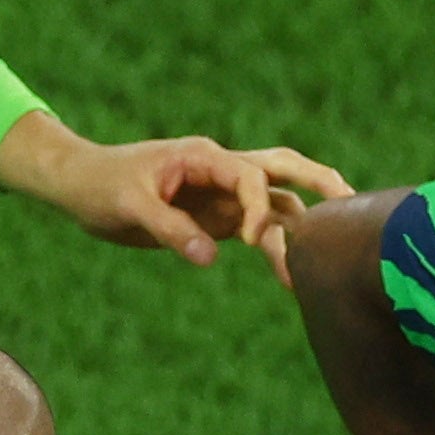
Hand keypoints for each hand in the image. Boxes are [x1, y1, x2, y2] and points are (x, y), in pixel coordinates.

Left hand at [0, 114, 354, 274]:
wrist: (81, 186)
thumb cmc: (101, 186)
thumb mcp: (129, 207)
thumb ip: (170, 230)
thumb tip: (209, 257)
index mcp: (204, 157)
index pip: (251, 177)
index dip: (258, 208)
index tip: (251, 242)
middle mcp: (222, 171)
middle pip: (283, 169)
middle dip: (318, 182)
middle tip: (353, 201)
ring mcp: (223, 195)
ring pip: (277, 203)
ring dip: (303, 225)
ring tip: (334, 258)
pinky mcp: (217, 217)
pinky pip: (258, 228)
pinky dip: (277, 246)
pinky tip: (292, 277)